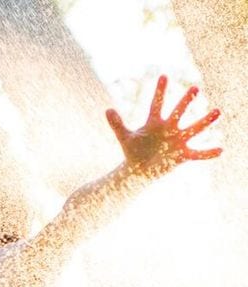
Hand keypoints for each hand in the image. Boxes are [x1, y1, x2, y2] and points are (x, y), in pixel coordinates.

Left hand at [107, 75, 221, 177]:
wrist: (138, 170)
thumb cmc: (133, 151)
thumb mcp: (125, 138)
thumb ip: (117, 125)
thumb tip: (107, 110)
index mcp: (154, 123)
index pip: (156, 105)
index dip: (159, 92)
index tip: (163, 76)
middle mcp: (169, 128)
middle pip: (178, 112)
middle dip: (186, 101)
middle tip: (194, 88)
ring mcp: (177, 141)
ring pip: (193, 128)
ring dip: (205, 121)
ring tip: (217, 112)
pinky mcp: (182, 155)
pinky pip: (197, 154)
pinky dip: (208, 153)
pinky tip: (220, 150)